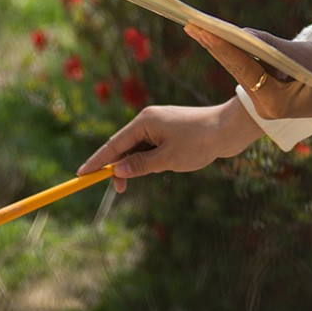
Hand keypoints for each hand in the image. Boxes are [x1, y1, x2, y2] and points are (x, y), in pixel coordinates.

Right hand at [77, 96, 259, 193]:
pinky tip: (157, 169)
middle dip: (117, 168)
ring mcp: (160, 125)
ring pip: (138, 149)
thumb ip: (140, 166)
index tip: (81, 174)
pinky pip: (151, 148)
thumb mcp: (167, 159)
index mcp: (145, 121)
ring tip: (143, 180)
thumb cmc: (199, 142)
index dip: (97, 161)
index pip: (114, 144)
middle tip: (118, 190)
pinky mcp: (171, 131)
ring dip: (135, 166)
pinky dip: (148, 161)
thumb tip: (117, 170)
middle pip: (124, 146)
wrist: (229, 129)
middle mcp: (149, 120)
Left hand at [184, 25, 311, 124]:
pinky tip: (227, 40)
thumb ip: (271, 46)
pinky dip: (243, 55)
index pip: (241, 67)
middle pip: (237, 69)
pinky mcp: (275, 96)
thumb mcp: (303, 56)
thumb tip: (243, 33)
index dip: (221, 45)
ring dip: (227, 49)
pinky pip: (254, 72)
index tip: (201, 28)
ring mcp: (270, 103)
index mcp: (273, 102)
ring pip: (244, 70)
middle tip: (191, 24)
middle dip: (216, 45)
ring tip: (202, 29)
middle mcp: (266, 106)